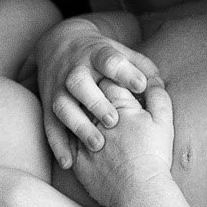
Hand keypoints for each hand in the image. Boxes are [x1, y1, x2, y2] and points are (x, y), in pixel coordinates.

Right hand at [35, 19, 161, 167]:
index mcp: (96, 54)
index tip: (140, 85)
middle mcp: (75, 70)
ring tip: (97, 144)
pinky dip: (57, 145)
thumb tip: (158, 85)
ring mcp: (58, 88)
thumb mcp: (122, 52)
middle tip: (113, 121)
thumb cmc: (101, 57)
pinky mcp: (48, 105)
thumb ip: (142, 67)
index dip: (124, 72)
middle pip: (79, 82)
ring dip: (78, 126)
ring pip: (62, 106)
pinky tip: (69, 162)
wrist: (58, 44)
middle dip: (96, 102)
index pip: (108, 59)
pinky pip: (49, 126)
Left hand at [72, 82, 176, 206]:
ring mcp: (84, 139)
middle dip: (91, 95)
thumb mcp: (163, 122)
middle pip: (87, 97)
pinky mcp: (77, 158)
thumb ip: (158, 96)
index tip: (112, 85)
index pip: (106, 81)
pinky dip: (71, 137)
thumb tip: (153, 79)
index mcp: (119, 107)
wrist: (140, 193)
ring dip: (80, 116)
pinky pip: (67, 141)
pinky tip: (80, 140)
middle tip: (98, 99)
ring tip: (90, 121)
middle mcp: (97, 120)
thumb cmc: (154, 157)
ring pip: (74, 117)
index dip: (109, 81)